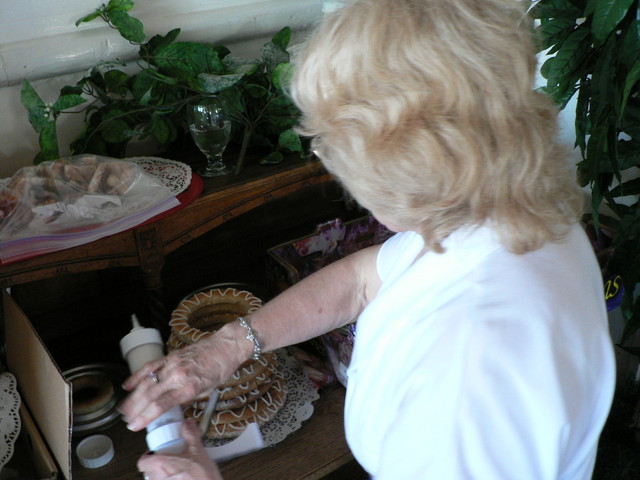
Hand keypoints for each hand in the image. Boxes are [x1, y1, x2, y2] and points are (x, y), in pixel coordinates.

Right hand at [119, 323, 248, 430]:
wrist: (225, 347)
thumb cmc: (220, 369)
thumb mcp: (207, 391)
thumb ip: (187, 399)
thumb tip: (172, 409)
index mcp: (189, 387)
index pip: (161, 405)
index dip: (144, 417)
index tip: (134, 426)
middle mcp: (178, 375)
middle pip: (150, 395)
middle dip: (135, 409)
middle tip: (127, 419)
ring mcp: (173, 364)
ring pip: (147, 382)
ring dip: (133, 396)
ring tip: (125, 408)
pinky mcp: (170, 356)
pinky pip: (150, 366)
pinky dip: (137, 376)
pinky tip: (128, 385)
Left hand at [138, 419, 222, 479]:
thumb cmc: (202, 477)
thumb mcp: (197, 450)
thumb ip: (190, 434)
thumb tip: (187, 424)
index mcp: (160, 465)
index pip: (142, 462)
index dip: (148, 457)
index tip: (155, 454)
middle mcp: (157, 478)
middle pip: (149, 472)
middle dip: (157, 467)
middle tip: (168, 462)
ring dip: (163, 476)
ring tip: (175, 472)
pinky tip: (180, 479)